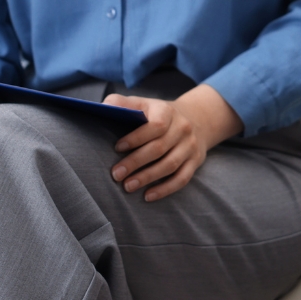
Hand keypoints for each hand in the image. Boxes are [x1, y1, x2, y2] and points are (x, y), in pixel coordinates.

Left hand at [104, 84, 241, 200]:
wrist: (197, 119)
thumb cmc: (159, 114)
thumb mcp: (143, 103)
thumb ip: (122, 103)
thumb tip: (103, 107)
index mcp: (168, 111)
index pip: (155, 125)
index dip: (136, 137)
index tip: (117, 148)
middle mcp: (182, 128)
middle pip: (160, 148)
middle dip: (136, 162)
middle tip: (116, 174)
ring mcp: (191, 146)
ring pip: (170, 165)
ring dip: (147, 178)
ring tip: (127, 186)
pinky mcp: (195, 161)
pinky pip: (182, 178)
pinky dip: (165, 189)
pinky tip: (148, 196)